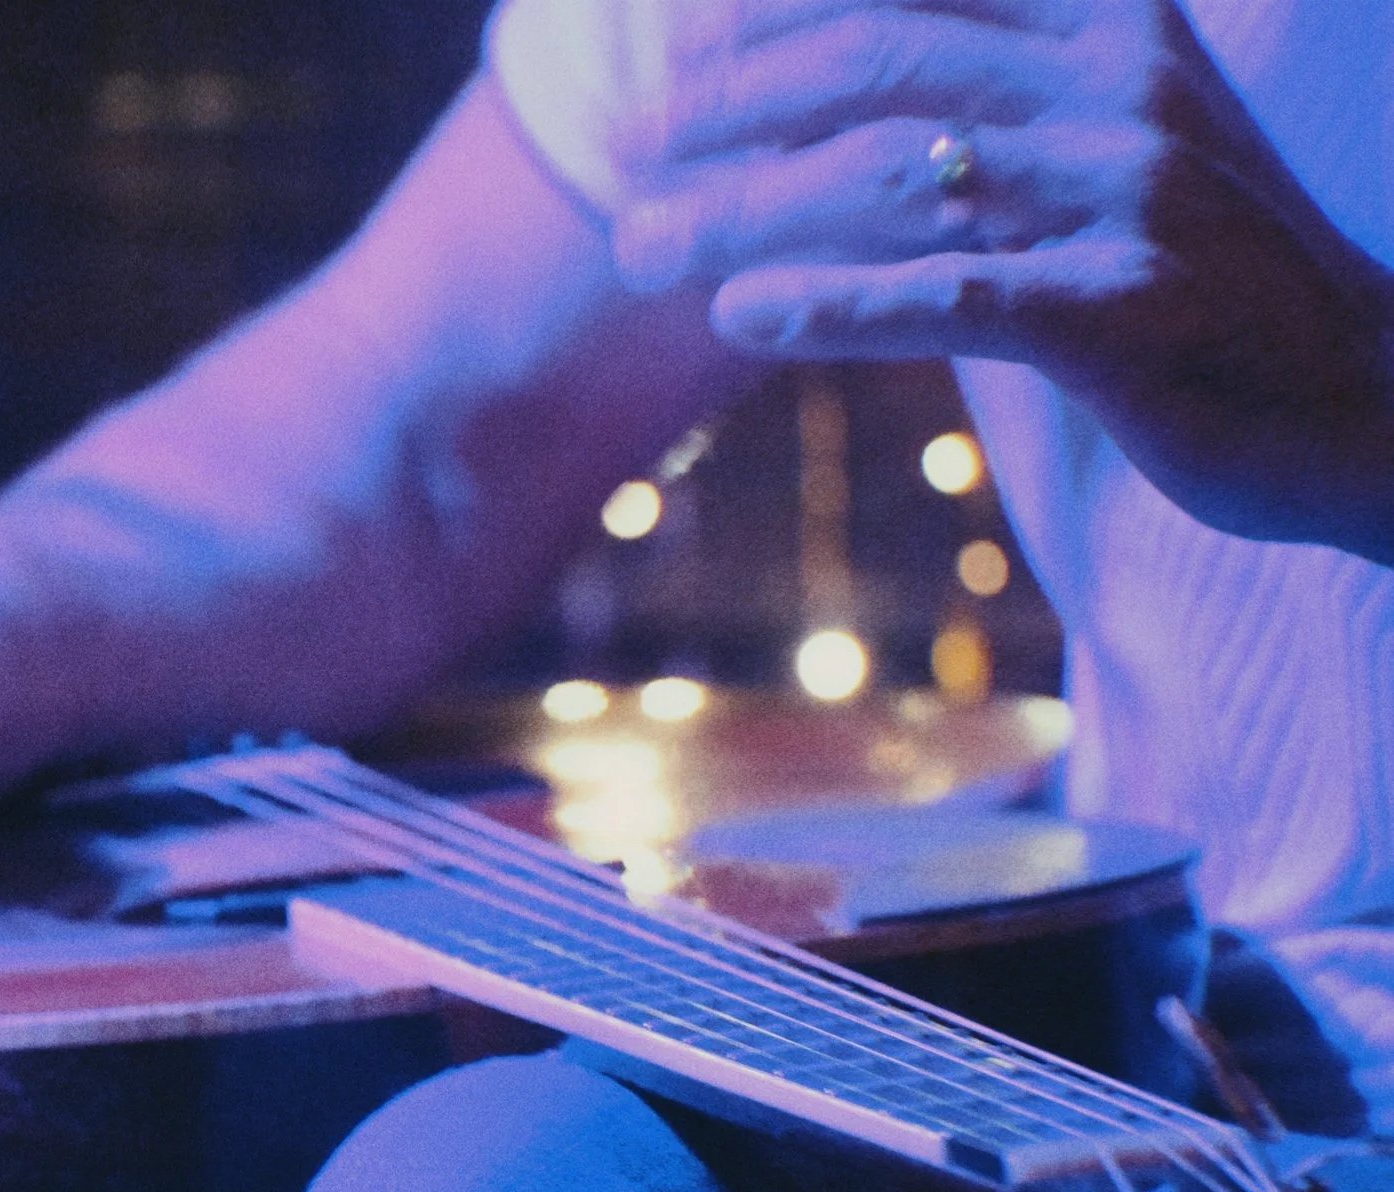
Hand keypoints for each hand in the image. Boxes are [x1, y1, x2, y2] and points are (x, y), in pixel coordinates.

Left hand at [611, 0, 1393, 556]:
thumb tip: (814, 122)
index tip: (670, 43)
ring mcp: (1127, 192)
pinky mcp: (1121, 311)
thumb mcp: (1108, 151)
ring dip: (739, 210)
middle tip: (628, 150)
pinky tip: (740, 319)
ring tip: (639, 249)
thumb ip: (985, 114)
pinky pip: (948, 293)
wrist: (1365, 395)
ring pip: (887, 173)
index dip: (777, 6)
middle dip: (729, 101)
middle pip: (875, 56)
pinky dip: (831, 303)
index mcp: (1109, 24)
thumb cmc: (1203, 281)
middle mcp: (1117, 83)